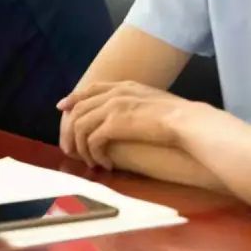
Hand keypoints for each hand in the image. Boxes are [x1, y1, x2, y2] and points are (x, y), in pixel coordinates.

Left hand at [57, 80, 196, 168]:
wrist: (187, 121)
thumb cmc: (179, 116)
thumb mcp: (154, 100)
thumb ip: (137, 102)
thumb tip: (131, 114)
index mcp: (125, 86)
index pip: (91, 88)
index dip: (74, 97)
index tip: (63, 107)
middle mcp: (114, 94)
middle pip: (79, 107)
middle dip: (69, 129)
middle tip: (70, 148)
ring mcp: (112, 107)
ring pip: (80, 125)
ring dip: (81, 146)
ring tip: (90, 161)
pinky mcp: (113, 124)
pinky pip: (92, 140)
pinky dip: (94, 154)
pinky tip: (104, 164)